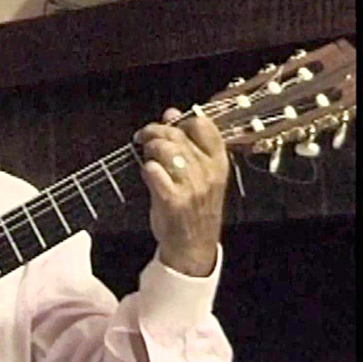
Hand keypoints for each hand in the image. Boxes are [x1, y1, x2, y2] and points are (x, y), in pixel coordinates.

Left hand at [134, 108, 228, 276]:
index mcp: (219, 163)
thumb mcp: (201, 175)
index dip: (182, 121)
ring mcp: (191, 187)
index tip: (169, 125)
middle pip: (177, 135)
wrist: (193, 247)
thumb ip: (188, 144)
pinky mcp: (172, 200)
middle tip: (144, 137)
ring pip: (165, 149)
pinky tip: (148, 174)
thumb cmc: (195, 209)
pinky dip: (146, 169)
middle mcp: (207, 172)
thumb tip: (171, 113)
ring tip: (147, 156)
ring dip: (149, 149)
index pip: (204, 126)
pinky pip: (153, 171)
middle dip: (155, 132)